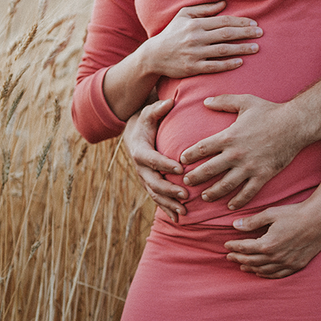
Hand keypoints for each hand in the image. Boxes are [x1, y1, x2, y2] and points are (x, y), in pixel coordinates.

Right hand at [123, 99, 187, 220]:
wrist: (134, 134)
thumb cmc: (146, 121)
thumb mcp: (149, 112)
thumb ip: (158, 108)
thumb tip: (169, 102)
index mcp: (140, 150)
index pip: (152, 159)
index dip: (164, 164)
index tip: (180, 168)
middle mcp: (140, 167)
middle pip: (153, 182)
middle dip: (169, 190)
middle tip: (186, 194)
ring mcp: (144, 178)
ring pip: (155, 194)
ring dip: (169, 204)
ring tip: (184, 211)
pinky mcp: (149, 184)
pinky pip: (157, 199)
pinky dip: (167, 209)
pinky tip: (179, 219)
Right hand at [140, 1, 261, 78]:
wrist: (154, 55)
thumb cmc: (171, 33)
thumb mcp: (183, 15)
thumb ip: (204, 9)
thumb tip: (224, 3)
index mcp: (195, 24)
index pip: (223, 21)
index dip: (240, 21)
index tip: (254, 23)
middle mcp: (195, 38)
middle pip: (226, 34)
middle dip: (245, 33)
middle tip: (260, 33)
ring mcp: (194, 53)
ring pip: (222, 50)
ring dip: (241, 48)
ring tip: (256, 48)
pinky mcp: (193, 68)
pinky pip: (214, 66)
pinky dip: (228, 64)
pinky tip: (240, 62)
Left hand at [180, 94, 307, 209]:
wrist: (295, 124)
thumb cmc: (270, 111)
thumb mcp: (245, 101)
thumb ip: (223, 101)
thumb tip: (205, 101)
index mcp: (229, 136)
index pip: (201, 148)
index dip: (189, 155)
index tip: (182, 160)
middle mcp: (236, 154)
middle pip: (208, 170)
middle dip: (194, 178)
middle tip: (186, 182)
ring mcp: (249, 167)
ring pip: (225, 185)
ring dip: (212, 193)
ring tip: (204, 197)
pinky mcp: (263, 176)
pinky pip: (247, 193)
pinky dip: (238, 201)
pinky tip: (231, 206)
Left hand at [224, 198, 320, 278]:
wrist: (320, 219)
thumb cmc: (295, 213)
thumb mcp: (271, 214)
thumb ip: (252, 222)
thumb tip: (234, 225)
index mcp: (267, 244)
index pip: (244, 248)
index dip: (234, 247)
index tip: (226, 245)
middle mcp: (276, 257)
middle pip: (252, 261)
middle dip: (238, 258)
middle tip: (229, 256)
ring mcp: (287, 263)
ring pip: (263, 270)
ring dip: (250, 268)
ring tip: (242, 265)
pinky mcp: (297, 265)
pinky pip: (278, 274)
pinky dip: (267, 275)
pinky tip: (261, 272)